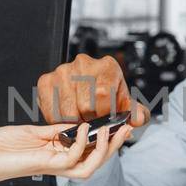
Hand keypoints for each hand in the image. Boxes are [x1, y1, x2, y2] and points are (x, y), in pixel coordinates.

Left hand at [0, 122, 131, 185]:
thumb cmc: (1, 148)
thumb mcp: (34, 132)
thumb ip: (55, 129)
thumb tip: (75, 122)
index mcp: (58, 154)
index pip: (90, 151)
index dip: (108, 140)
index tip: (119, 124)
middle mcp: (59, 163)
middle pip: (96, 161)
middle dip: (114, 146)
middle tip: (126, 129)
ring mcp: (53, 166)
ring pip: (90, 166)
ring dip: (104, 150)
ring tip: (110, 131)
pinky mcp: (44, 165)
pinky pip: (70, 159)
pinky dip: (80, 144)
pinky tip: (84, 130)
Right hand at [36, 53, 150, 128]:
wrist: (88, 88)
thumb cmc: (107, 97)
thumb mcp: (124, 104)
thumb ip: (136, 113)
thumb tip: (138, 118)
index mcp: (107, 67)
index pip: (103, 95)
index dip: (103, 114)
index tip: (104, 118)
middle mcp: (84, 64)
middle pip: (84, 105)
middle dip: (89, 120)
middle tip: (91, 120)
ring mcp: (63, 71)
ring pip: (67, 110)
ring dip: (74, 122)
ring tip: (80, 118)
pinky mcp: (46, 80)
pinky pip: (51, 110)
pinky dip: (58, 119)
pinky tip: (67, 115)